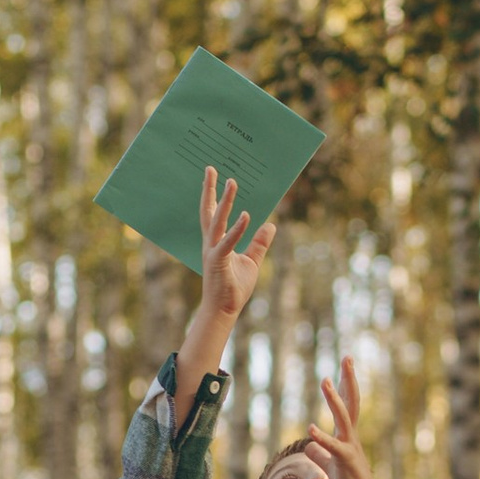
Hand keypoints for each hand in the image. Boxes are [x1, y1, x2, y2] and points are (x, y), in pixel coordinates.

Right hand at [191, 165, 276, 334]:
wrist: (224, 310)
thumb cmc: (234, 288)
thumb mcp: (252, 261)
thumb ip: (259, 243)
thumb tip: (271, 225)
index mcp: (216, 242)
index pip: (213, 213)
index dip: (213, 195)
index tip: (213, 176)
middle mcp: (212, 243)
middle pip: (208, 211)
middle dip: (209, 190)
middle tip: (210, 168)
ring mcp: (213, 251)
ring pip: (217, 221)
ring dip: (225, 201)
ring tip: (232, 182)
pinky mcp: (219, 261)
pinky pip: (228, 242)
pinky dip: (238, 229)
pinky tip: (247, 215)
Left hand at [308, 358, 412, 478]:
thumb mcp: (330, 465)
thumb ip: (321, 453)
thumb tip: (309, 447)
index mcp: (347, 434)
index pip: (348, 404)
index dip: (345, 384)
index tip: (344, 364)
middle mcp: (351, 436)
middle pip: (352, 402)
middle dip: (349, 380)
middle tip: (347, 358)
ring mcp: (350, 447)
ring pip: (344, 418)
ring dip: (334, 399)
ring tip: (325, 381)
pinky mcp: (345, 461)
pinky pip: (333, 446)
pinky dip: (322, 438)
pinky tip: (310, 429)